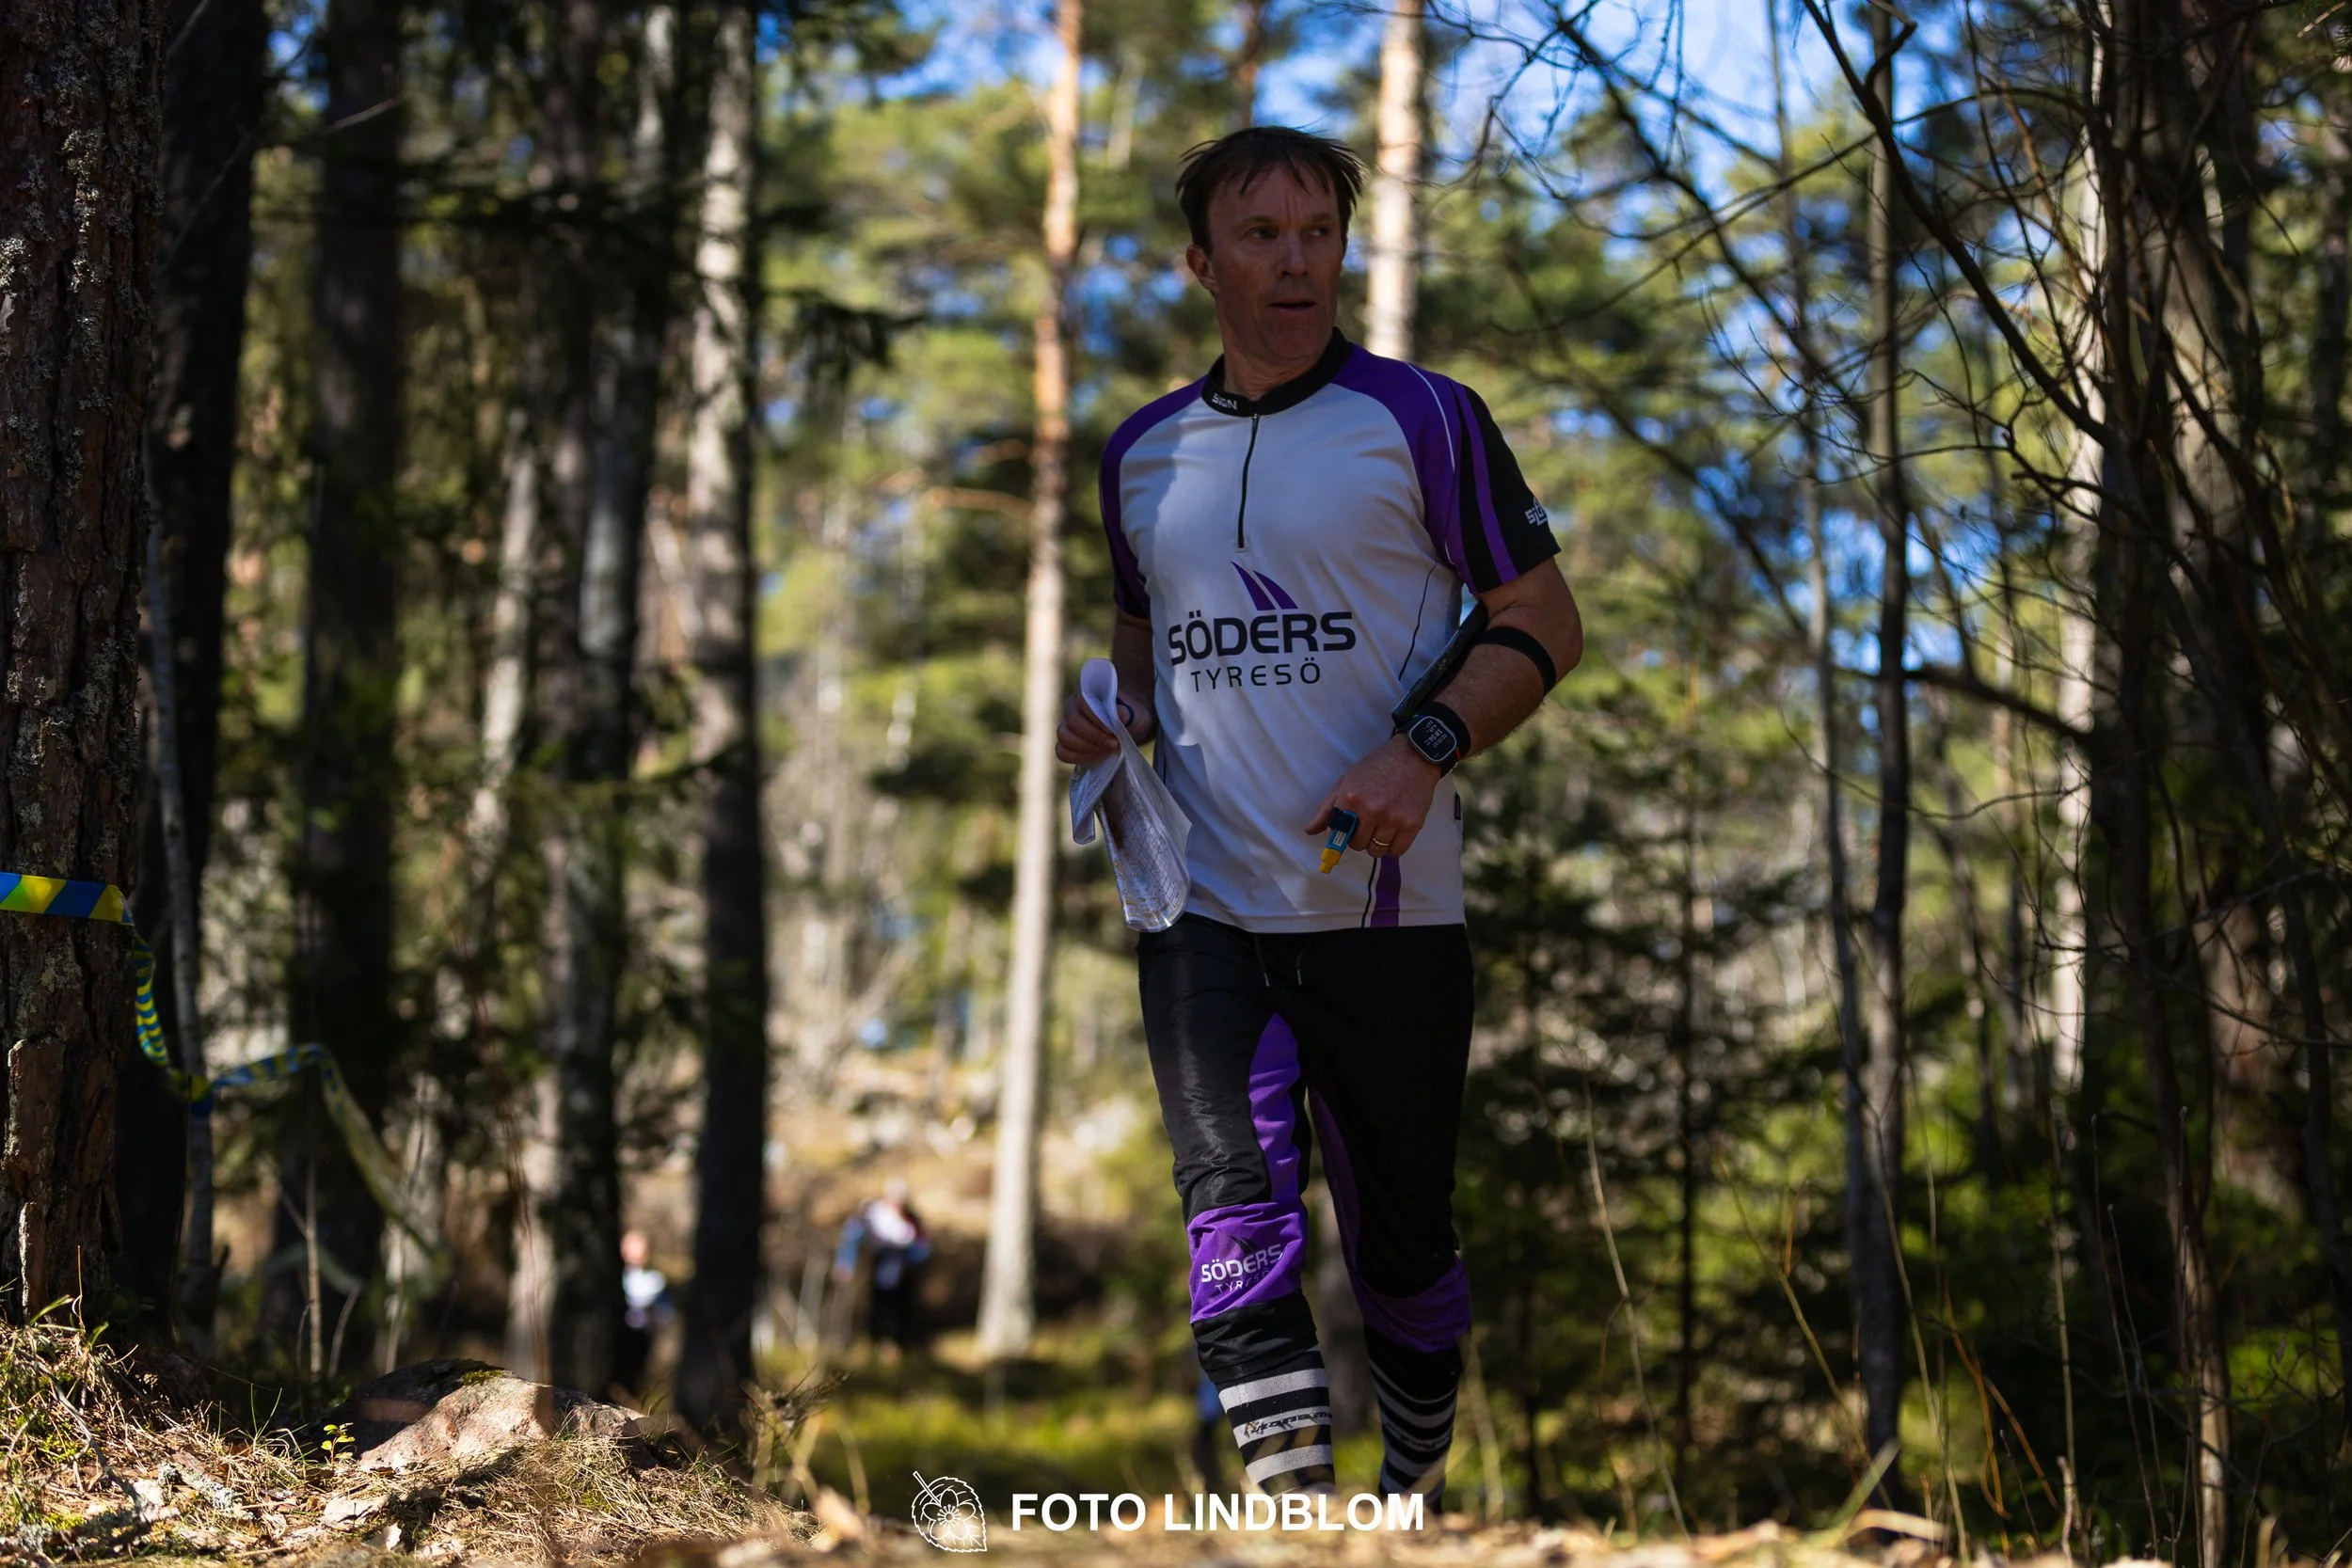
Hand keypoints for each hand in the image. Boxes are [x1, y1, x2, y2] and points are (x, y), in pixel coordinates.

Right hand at [1054, 682, 1154, 763]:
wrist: (1128, 727)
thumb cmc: (1129, 716)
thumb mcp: (1134, 712)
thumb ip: (1126, 712)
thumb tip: (1119, 714)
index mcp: (1085, 691)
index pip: (1082, 702)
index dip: (1095, 719)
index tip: (1111, 731)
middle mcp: (1071, 706)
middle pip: (1073, 722)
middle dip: (1094, 737)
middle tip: (1113, 744)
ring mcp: (1066, 724)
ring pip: (1064, 737)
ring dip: (1086, 748)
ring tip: (1105, 751)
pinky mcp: (1065, 742)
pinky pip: (1062, 751)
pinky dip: (1077, 757)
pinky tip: (1094, 757)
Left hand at [1304, 735, 1440, 858]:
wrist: (1412, 756)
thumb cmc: (1376, 768)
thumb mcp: (1346, 782)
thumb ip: (1327, 809)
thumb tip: (1309, 831)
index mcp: (1351, 799)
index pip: (1339, 834)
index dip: (1343, 834)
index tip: (1349, 831)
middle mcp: (1371, 811)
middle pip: (1358, 845)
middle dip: (1360, 838)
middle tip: (1367, 825)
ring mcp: (1392, 819)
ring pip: (1377, 850)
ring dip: (1376, 844)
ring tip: (1381, 829)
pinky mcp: (1412, 825)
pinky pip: (1397, 851)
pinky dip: (1392, 848)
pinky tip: (1393, 835)